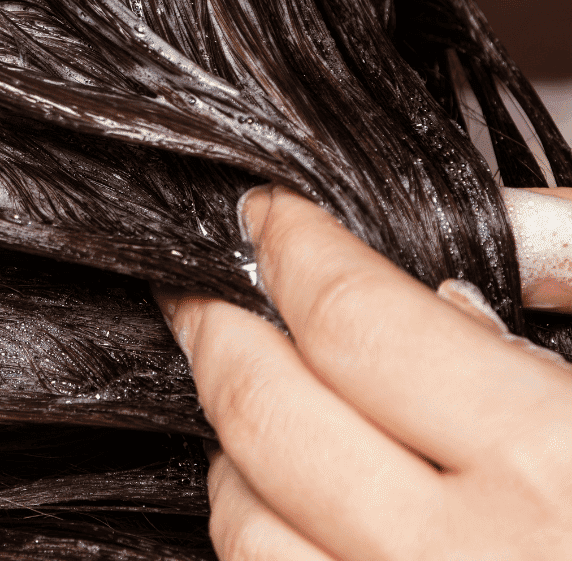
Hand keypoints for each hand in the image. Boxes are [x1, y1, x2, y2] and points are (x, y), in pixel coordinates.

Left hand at [160, 185, 571, 560]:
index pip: (354, 320)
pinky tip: (302, 516)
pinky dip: (273, 550)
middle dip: (216, 328)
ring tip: (260, 400)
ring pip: (248, 533)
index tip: (266, 214)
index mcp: (561, 474)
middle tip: (205, 287)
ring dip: (235, 450)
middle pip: (267, 416)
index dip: (292, 246)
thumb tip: (495, 236)